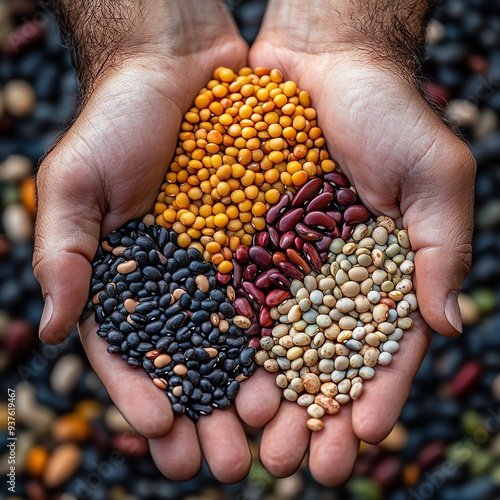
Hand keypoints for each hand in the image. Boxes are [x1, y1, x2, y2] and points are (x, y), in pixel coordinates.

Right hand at [32, 0, 264, 481]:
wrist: (177, 71)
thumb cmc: (117, 121)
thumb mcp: (75, 183)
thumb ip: (63, 254)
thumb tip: (49, 327)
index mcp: (127, 279)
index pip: (131, 352)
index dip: (143, 394)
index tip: (162, 432)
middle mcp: (178, 281)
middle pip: (191, 361)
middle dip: (206, 414)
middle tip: (226, 461)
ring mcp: (224, 264)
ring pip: (240, 340)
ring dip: (251, 389)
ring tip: (266, 431)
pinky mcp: (262, 241)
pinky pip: (277, 293)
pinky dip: (287, 334)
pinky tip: (302, 371)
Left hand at [238, 0, 475, 485]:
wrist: (324, 64)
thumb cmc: (388, 113)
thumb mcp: (434, 177)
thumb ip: (442, 250)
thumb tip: (450, 324)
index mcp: (381, 273)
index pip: (379, 350)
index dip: (371, 396)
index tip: (358, 440)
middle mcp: (329, 277)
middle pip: (319, 360)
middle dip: (310, 413)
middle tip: (293, 460)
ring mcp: (283, 262)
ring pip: (271, 341)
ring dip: (262, 392)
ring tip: (250, 437)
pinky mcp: (243, 240)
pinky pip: (231, 294)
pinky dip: (225, 338)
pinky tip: (214, 377)